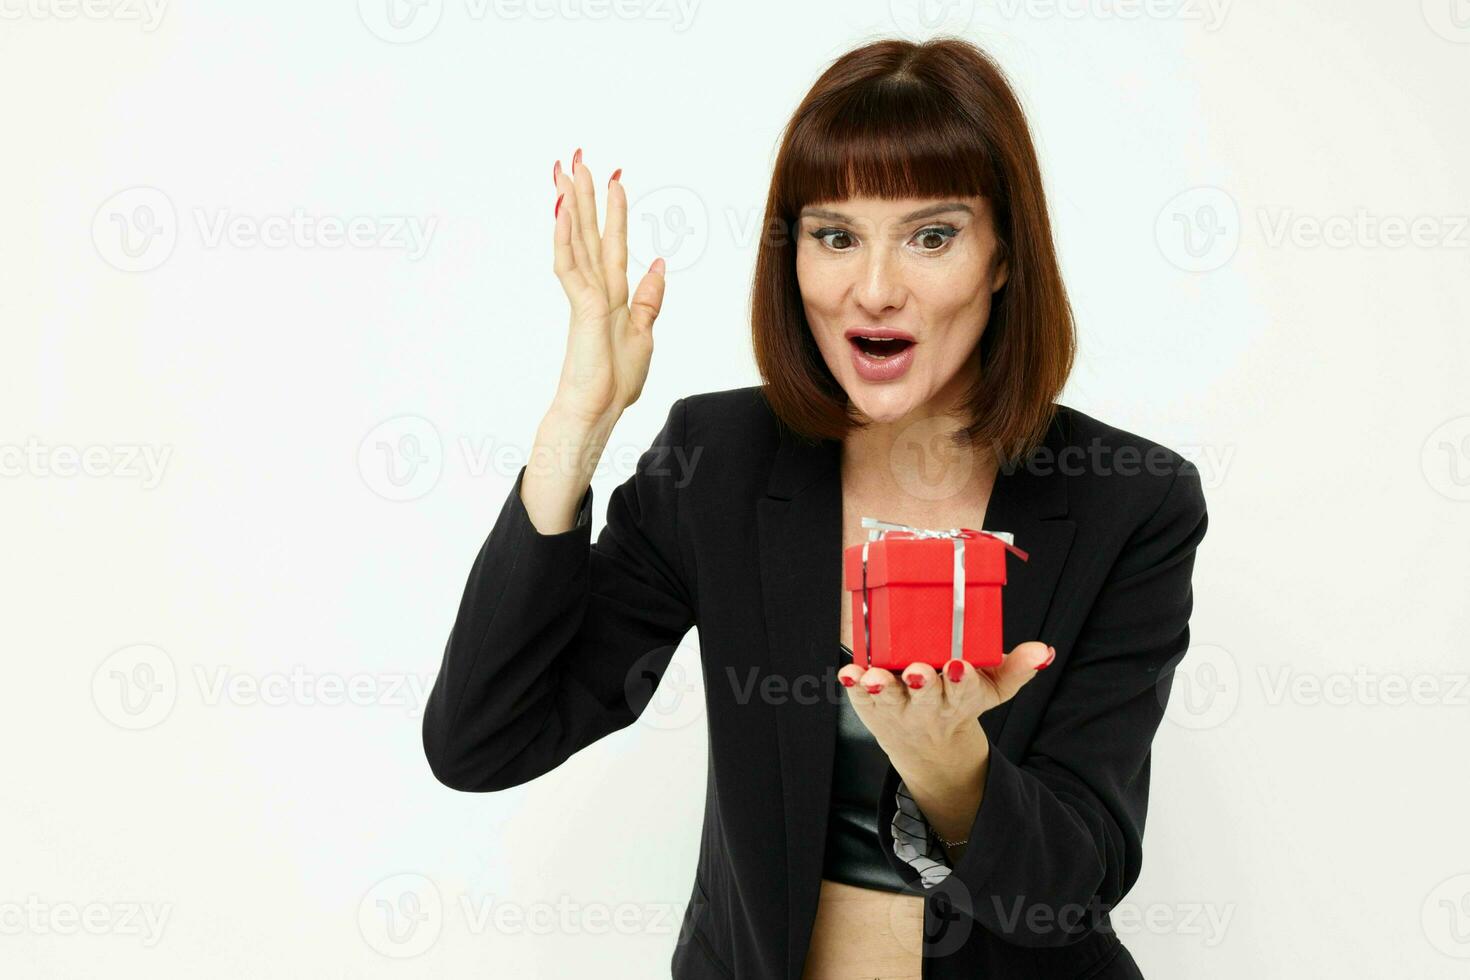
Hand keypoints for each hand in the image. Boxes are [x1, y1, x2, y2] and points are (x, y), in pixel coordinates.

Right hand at [550, 148, 666, 427]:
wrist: (596, 412)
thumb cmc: (614, 383)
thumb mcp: (644, 335)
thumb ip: (648, 299)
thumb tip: (657, 263)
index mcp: (614, 295)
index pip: (613, 243)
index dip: (615, 211)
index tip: (614, 180)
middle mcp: (596, 290)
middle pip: (589, 232)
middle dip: (583, 195)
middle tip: (577, 157)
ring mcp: (585, 297)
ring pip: (576, 240)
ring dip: (570, 204)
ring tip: (565, 170)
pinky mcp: (581, 308)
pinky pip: (570, 266)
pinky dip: (566, 238)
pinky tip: (562, 212)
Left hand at [838, 642, 1053, 771]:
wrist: (928, 746)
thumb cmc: (958, 704)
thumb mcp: (992, 691)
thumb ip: (1016, 669)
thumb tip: (1043, 650)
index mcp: (959, 699)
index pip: (964, 690)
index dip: (961, 679)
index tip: (959, 665)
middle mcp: (926, 705)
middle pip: (925, 695)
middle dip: (922, 682)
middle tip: (918, 671)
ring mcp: (896, 706)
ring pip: (888, 697)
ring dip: (882, 686)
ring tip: (875, 675)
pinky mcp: (870, 704)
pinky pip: (859, 696)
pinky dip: (853, 684)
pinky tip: (849, 672)